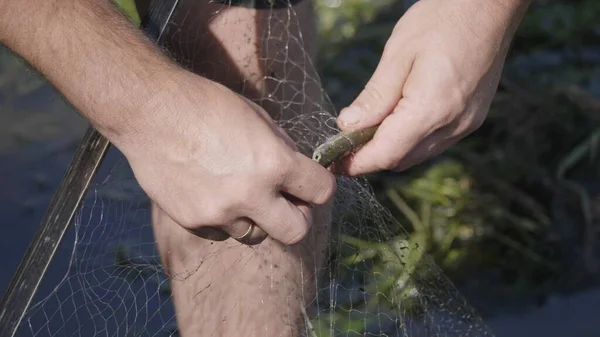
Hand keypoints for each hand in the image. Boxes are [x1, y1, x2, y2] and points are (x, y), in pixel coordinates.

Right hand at [118, 70, 335, 244]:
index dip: (320, 187)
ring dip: (257, 218)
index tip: (311, 185)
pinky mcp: (193, 221)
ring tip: (241, 192)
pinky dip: (225, 219)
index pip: (321, 192)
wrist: (150, 111)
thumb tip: (299, 173)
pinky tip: (213, 193)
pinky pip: (223, 233)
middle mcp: (251, 194)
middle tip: (287, 203)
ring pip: (256, 235)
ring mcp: (220, 213)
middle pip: (296, 232)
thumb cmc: (207, 106)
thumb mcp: (258, 119)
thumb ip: (283, 151)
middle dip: (298, 218)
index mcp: (274, 163)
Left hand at [336, 0, 528, 174]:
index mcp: (432, 109)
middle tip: (345, 144)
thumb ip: (374, 96)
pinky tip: (397, 120)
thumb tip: (348, 126)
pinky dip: (410, 140)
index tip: (335, 163)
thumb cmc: (443, 20)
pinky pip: (434, 143)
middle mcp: (453, 125)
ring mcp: (466, 125)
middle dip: (370, 157)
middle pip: (401, 160)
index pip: (387, 154)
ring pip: (417, 155)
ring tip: (367, 131)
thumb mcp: (399, 53)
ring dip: (391, 149)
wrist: (490, 7)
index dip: (357, 163)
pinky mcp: (471, 120)